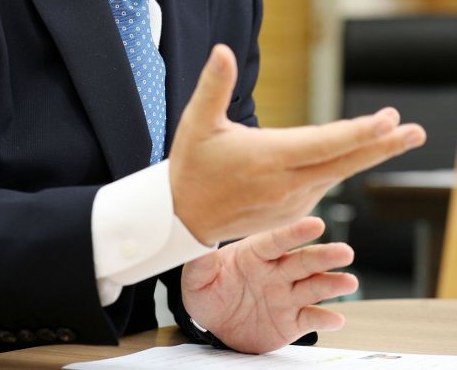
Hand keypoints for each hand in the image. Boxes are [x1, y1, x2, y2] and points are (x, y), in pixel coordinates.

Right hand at [170, 44, 425, 244]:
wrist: (184, 216)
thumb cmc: (192, 165)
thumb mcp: (198, 122)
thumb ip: (214, 84)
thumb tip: (223, 50)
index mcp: (268, 158)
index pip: (324, 144)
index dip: (359, 132)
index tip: (388, 119)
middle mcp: (287, 184)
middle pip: (345, 163)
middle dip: (384, 146)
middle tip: (415, 131)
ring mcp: (293, 201)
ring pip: (338, 173)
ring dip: (368, 154)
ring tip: (395, 134)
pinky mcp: (293, 211)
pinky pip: (324, 183)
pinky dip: (344, 166)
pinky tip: (356, 153)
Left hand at [182, 216, 356, 353]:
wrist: (214, 323)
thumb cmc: (207, 291)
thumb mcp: (197, 277)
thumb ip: (201, 261)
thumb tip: (198, 242)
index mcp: (255, 253)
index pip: (277, 239)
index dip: (295, 232)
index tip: (315, 224)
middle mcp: (276, 271)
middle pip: (303, 260)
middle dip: (324, 256)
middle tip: (345, 252)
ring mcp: (286, 295)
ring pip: (313, 287)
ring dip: (332, 284)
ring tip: (349, 281)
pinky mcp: (290, 321)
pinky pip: (309, 319)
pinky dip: (324, 319)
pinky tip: (337, 318)